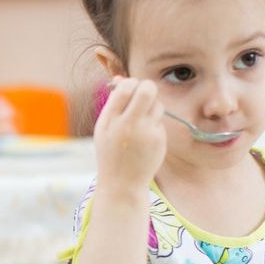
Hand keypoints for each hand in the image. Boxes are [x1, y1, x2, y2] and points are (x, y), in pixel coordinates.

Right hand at [93, 76, 165, 191]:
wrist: (122, 184)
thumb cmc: (110, 153)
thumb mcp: (104, 129)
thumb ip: (112, 104)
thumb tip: (120, 79)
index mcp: (110, 120)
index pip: (125, 88)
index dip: (130, 84)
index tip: (130, 90)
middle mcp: (128, 124)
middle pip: (147, 90)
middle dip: (148, 87)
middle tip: (144, 94)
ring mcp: (146, 132)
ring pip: (158, 105)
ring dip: (152, 107)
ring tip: (142, 121)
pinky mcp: (159, 140)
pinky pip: (160, 122)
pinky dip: (154, 125)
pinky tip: (145, 139)